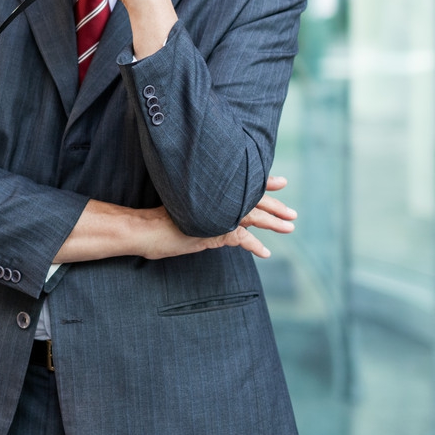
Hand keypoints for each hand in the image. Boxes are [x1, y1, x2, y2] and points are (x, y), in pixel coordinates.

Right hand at [138, 176, 295, 260]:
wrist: (143, 229)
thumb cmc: (156, 220)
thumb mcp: (183, 210)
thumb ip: (200, 210)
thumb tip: (212, 213)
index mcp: (210, 194)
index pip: (240, 186)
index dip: (261, 184)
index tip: (279, 181)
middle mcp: (214, 201)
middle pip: (250, 200)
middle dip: (274, 205)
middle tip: (292, 212)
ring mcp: (214, 216)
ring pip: (250, 216)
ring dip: (272, 222)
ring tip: (289, 227)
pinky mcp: (212, 232)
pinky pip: (239, 238)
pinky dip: (254, 246)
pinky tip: (265, 253)